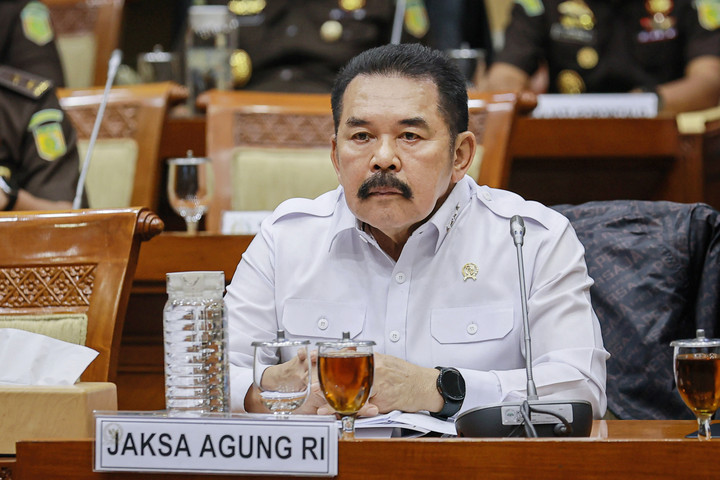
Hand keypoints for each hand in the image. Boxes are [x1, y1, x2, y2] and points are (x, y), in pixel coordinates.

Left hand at [316, 353, 442, 415]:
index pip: (348, 357)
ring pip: (353, 394)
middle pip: (346, 376)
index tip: (315, 362)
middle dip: (327, 383)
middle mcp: (376, 370)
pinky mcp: (383, 401)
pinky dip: (349, 411)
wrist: (424, 386)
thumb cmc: (405, 374)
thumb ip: (367, 358)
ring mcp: (379, 386)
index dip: (330, 361)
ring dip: (335, 401)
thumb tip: (349, 351)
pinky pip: (363, 406)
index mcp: (375, 359)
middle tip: (312, 387)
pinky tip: (338, 413)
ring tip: (322, 405)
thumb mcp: (385, 360)